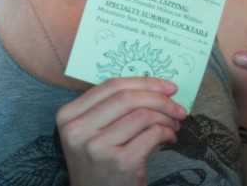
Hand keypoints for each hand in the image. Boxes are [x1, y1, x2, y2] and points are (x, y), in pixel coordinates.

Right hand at [55, 77, 185, 185]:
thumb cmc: (97, 164)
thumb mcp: (89, 133)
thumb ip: (108, 109)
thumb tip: (151, 87)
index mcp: (68, 115)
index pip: (110, 86)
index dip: (144, 82)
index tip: (167, 86)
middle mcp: (78, 129)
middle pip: (127, 98)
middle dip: (160, 98)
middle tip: (178, 106)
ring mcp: (97, 147)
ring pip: (142, 115)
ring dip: (166, 118)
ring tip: (174, 125)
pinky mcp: (120, 162)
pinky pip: (151, 135)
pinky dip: (166, 133)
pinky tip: (169, 138)